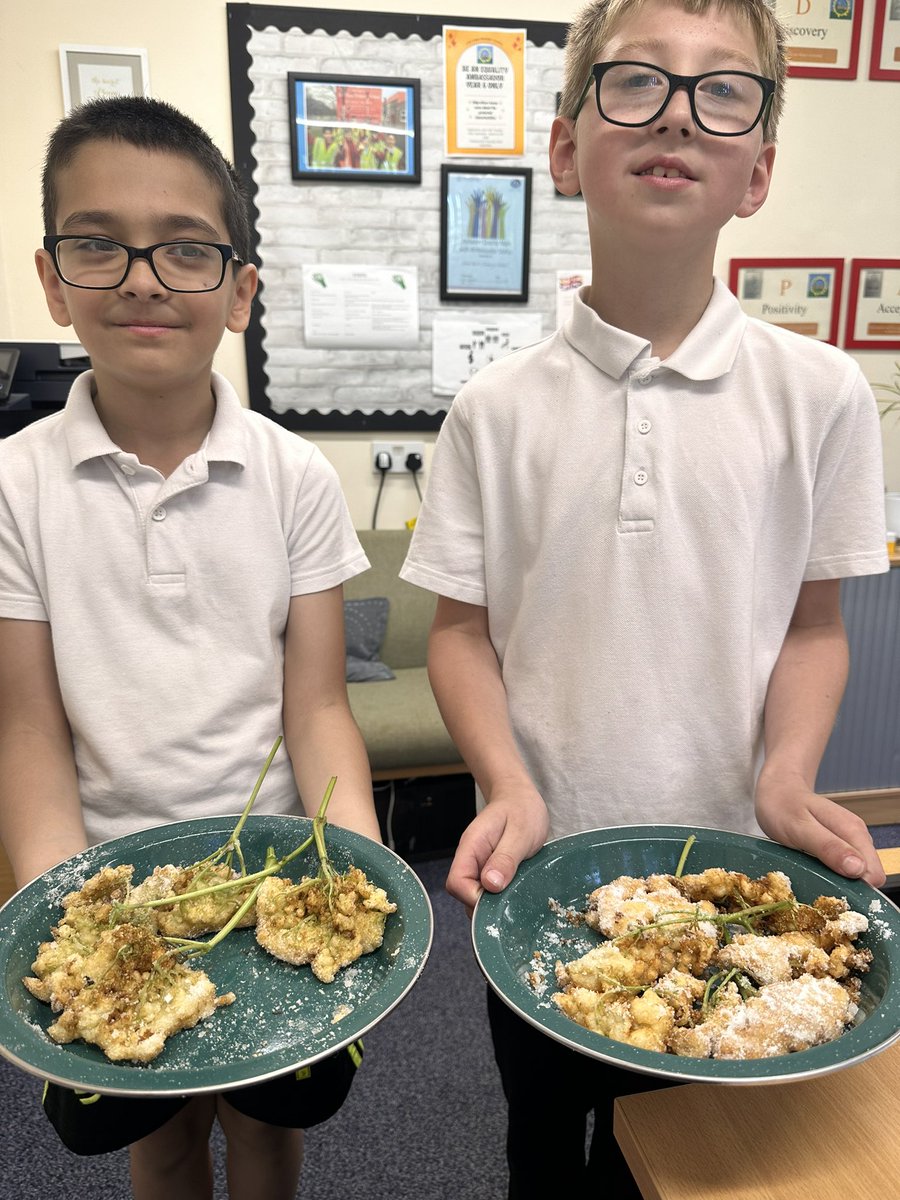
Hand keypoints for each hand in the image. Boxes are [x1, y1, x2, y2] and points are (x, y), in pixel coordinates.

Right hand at [445, 785, 549, 912]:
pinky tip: (516, 892)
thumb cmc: (522, 810)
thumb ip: (505, 858)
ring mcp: (479, 867)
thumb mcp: (520, 833)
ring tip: (516, 894)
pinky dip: (500, 897)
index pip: (457, 882)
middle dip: (486, 905)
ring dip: (494, 902)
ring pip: (475, 896)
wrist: (521, 798)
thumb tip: (490, 885)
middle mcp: (470, 859)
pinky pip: (488, 892)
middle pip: (463, 894)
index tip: (498, 899)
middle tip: (512, 900)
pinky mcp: (489, 872)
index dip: (474, 898)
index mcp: (472, 847)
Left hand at [755, 770, 884, 887]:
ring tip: (811, 874)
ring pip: (855, 875)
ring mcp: (849, 842)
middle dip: (846, 886)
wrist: (776, 790)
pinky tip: (812, 869)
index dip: (855, 888)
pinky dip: (829, 874)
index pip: (873, 874)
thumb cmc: (784, 806)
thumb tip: (858, 869)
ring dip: (836, 881)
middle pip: (867, 878)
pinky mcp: (840, 847)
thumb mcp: (801, 828)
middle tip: (816, 881)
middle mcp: (857, 837)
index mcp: (853, 831)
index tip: (831, 891)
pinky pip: (843, 869)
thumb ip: (828, 847)